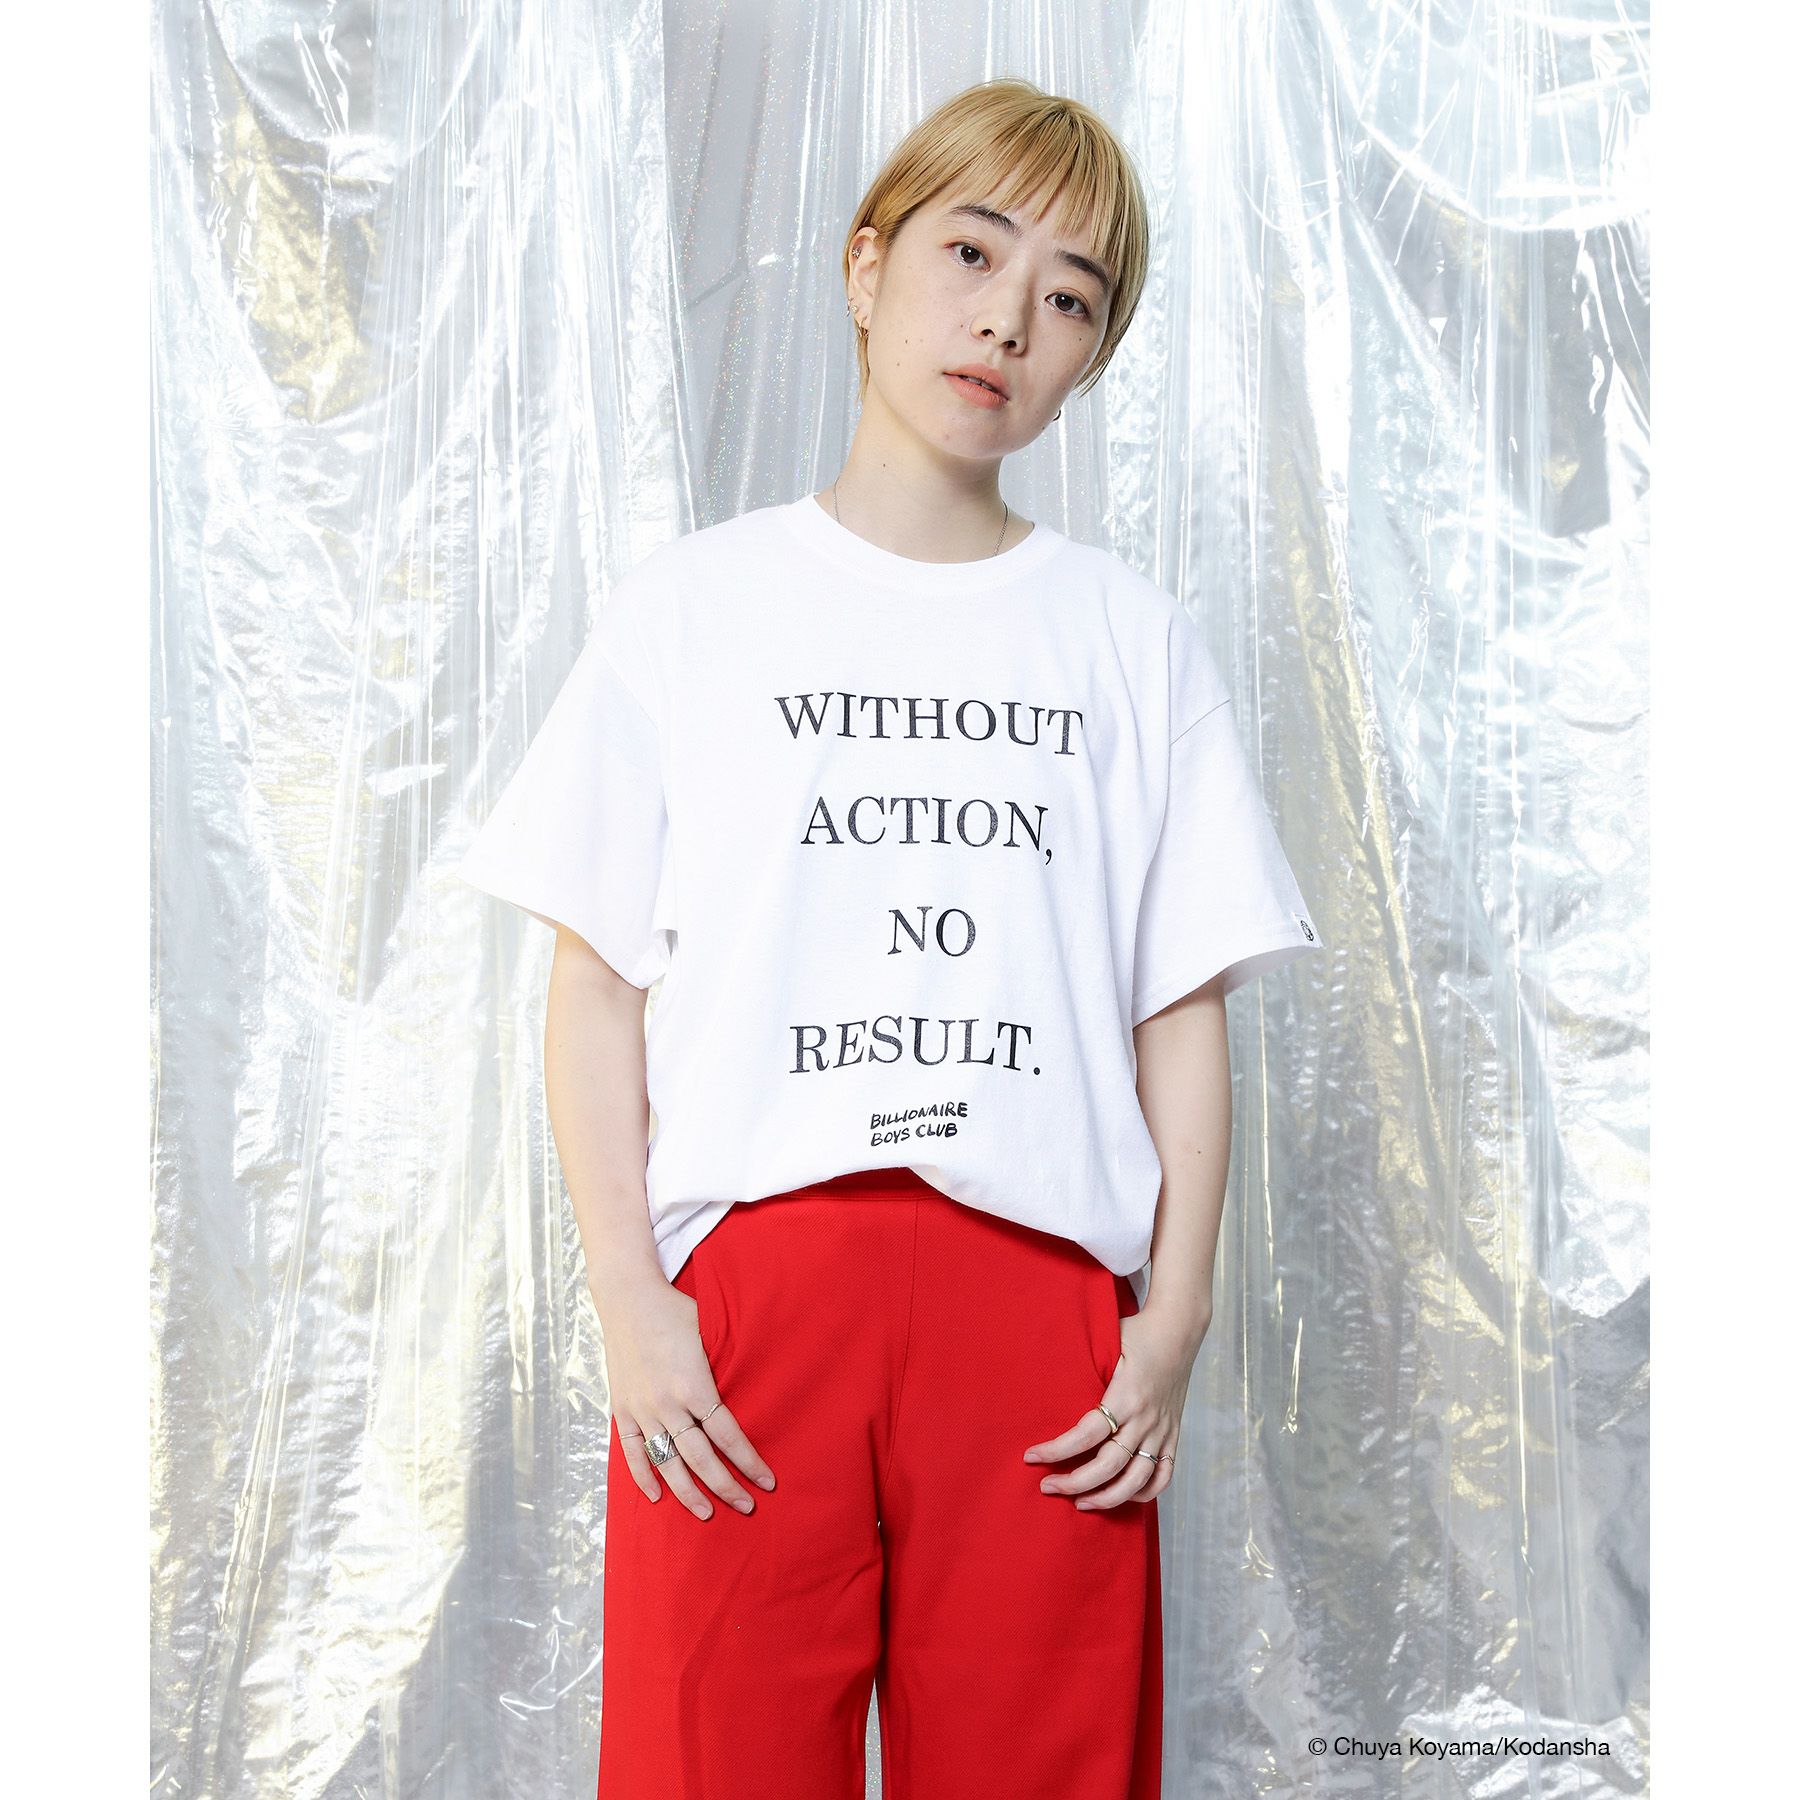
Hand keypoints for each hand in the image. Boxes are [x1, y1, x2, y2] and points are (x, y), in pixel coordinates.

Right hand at [593, 1275, 776, 1520]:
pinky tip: (657, 1497)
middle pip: (701, 1459)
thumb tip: (760, 1384)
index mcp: (694, 1386)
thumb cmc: (676, 1310)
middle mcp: (667, 1404)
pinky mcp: (621, 1409)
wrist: (628, 1297)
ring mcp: (641, 1409)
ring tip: (706, 1514)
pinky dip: (643, 1476)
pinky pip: (632, 1451)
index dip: (749, 1462)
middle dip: (726, 1487)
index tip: (767, 1482)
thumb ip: (728, 1365)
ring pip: (667, 1463)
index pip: (728, 1436)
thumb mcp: (711, 1332)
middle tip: (747, 1507)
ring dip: (688, 1493)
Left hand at [1021, 1302, 1209, 1509]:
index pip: (1086, 1435)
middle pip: (1109, 1465)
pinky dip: (1143, 1493)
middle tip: (1047, 1487)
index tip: (1031, 1457)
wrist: (1179, 1328)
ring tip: (1080, 1503)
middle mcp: (1145, 1418)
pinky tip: (1121, 1496)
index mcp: (1126, 1395)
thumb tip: (1042, 1380)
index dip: (1057, 1451)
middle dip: (1075, 1482)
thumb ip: (1082, 1367)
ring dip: (1107, 1498)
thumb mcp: (1105, 1342)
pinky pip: (1163, 1475)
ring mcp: (1162, 1430)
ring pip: (1136, 1480)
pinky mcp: (1173, 1434)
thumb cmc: (1136, 1332)